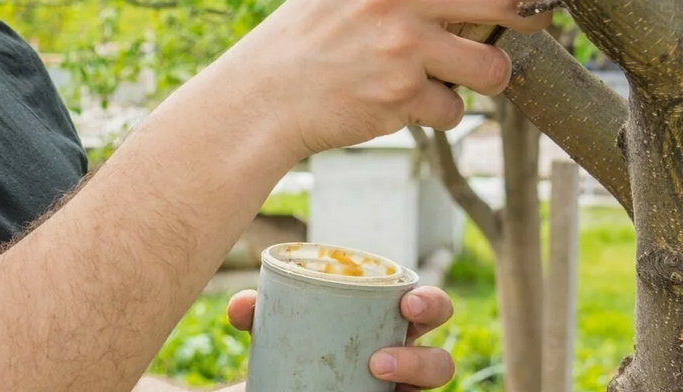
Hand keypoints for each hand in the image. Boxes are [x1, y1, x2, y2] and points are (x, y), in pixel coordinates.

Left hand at [228, 286, 455, 390]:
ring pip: (432, 381)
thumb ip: (258, 314)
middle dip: (433, 337)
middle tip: (404, 322)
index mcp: (385, 326)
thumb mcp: (273, 331)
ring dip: (415, 368)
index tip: (406, 302)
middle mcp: (400, 360)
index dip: (428, 302)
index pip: (424, 309)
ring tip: (378, 366)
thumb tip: (242, 307)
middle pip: (440, 350)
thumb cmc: (288, 352)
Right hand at [237, 0, 551, 157]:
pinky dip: (440, 111)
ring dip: (487, 74)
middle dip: (531, 12)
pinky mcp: (400, 97)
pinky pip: (454, 109)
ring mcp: (401, 47)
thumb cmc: (313, 31)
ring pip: (491, 65)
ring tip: (453, 73)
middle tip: (534, 18)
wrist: (263, 94)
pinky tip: (405, 102)